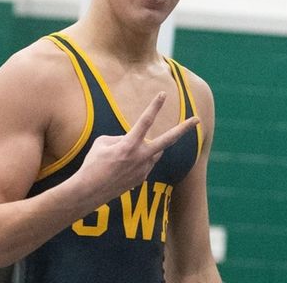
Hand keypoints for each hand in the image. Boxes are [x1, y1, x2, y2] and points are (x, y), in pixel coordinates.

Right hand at [76, 92, 198, 200]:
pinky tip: (119, 169)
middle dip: (183, 128)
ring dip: (142, 149)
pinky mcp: (142, 179)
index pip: (145, 121)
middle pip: (167, 140)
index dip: (155, 106)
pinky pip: (143, 164)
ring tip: (120, 158)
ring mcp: (143, 169)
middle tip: (197, 119)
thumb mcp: (103, 143)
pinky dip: (135, 162)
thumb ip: (121, 138)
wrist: (89, 192)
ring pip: (152, 152)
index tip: (163, 94)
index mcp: (129, 145)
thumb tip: (131, 141)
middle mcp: (141, 157)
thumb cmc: (93, 164)